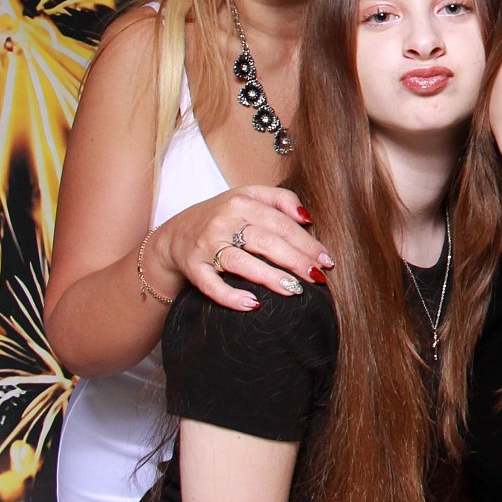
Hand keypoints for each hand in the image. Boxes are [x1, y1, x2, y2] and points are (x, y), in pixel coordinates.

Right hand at [152, 186, 331, 309]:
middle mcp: (223, 221)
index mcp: (242, 202)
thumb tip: (307, 217)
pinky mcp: (193, 267)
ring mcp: (206, 245)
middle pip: (266, 241)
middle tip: (318, 276)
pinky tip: (253, 304)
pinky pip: (211, 285)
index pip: (281, 223)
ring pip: (241, 262)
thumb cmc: (222, 216)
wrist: (175, 234)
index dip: (306, 242)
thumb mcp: (249, 196)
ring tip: (295, 290)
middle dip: (296, 260)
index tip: (326, 259)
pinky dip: (230, 296)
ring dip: (270, 277)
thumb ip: (281, 199)